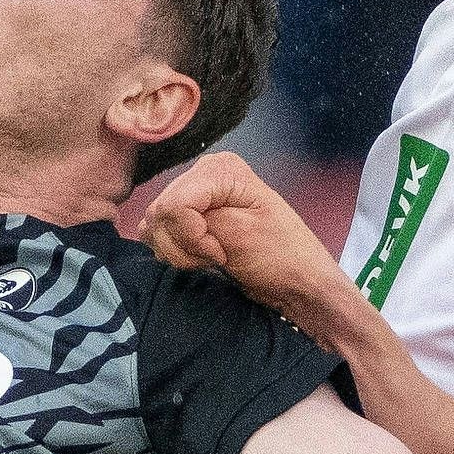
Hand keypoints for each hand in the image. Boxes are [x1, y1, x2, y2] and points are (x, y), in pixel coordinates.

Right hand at [141, 153, 349, 326]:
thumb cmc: (282, 258)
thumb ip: (196, 221)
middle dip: (184, 246)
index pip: (175, 204)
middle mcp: (203, 175)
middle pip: (161, 215)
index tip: (221, 252)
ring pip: (155, 227)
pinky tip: (202, 259)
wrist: (298, 284)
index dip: (191, 235)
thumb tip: (160, 219)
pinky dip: (176, 253)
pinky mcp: (189, 220)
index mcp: (220, 169)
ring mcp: (195, 197)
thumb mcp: (241, 234)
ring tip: (215, 258)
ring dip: (179, 252)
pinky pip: (159, 235)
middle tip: (219, 257)